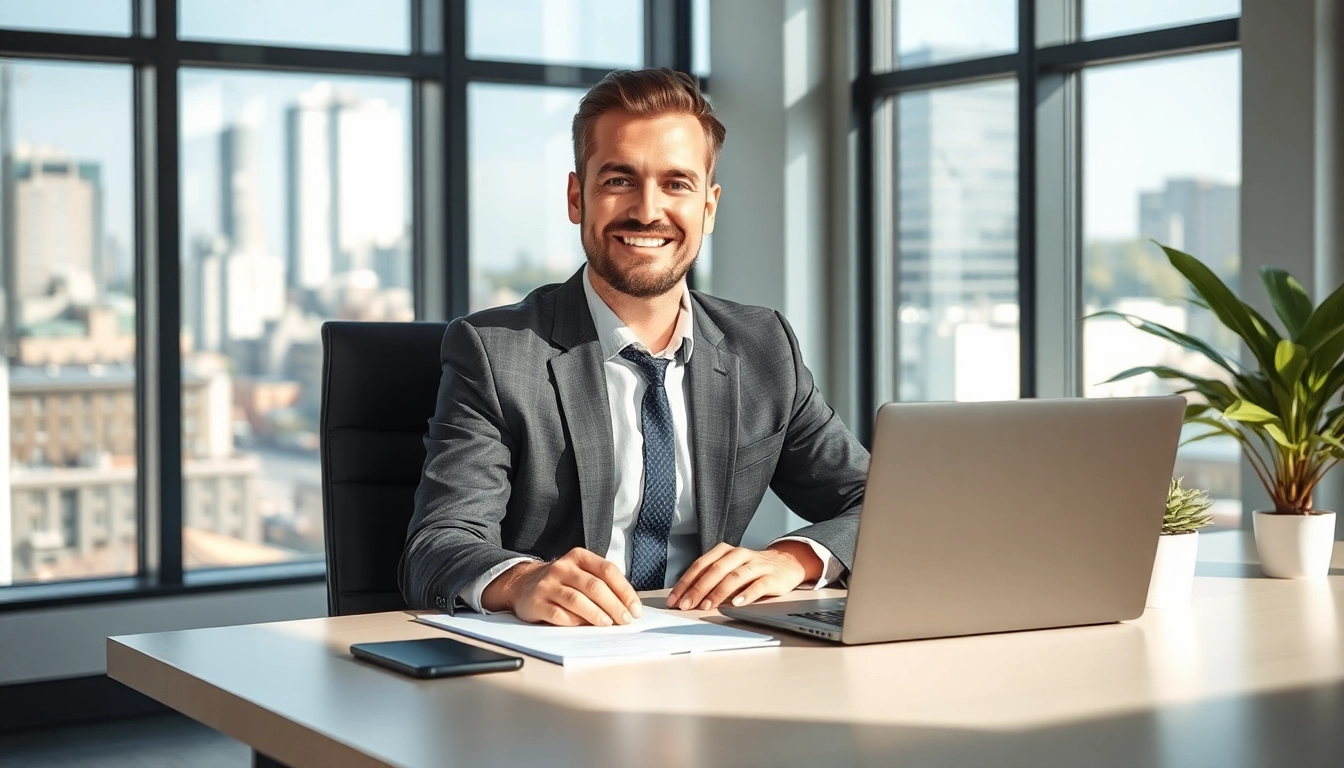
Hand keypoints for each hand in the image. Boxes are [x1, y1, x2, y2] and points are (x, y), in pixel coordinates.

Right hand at [483, 548, 643, 626]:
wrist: (522, 584)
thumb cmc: (561, 582)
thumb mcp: (581, 573)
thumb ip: (602, 584)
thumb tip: (628, 608)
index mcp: (579, 556)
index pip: (608, 571)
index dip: (624, 591)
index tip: (635, 609)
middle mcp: (563, 567)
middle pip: (594, 586)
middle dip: (614, 605)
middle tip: (625, 620)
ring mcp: (548, 584)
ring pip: (576, 599)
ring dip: (596, 614)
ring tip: (608, 624)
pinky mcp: (536, 602)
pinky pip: (557, 614)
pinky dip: (573, 621)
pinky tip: (583, 627)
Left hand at [666, 541, 819, 610]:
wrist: (786, 563)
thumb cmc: (751, 569)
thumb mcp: (729, 569)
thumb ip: (710, 579)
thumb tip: (685, 597)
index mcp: (725, 551)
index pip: (701, 565)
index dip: (686, 582)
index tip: (675, 599)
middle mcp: (739, 555)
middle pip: (715, 570)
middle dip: (698, 588)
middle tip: (687, 605)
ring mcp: (756, 565)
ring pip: (734, 576)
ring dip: (718, 592)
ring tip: (707, 605)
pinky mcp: (771, 577)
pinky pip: (758, 585)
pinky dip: (746, 594)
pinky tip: (737, 603)